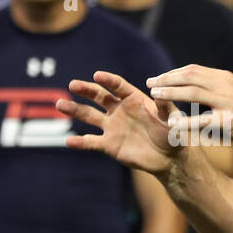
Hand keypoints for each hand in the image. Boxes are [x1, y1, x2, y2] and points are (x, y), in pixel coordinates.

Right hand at [60, 71, 179, 175]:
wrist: (169, 157)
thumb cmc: (173, 134)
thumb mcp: (172, 118)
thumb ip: (165, 106)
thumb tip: (159, 91)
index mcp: (133, 99)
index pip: (117, 86)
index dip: (107, 80)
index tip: (96, 75)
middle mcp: (119, 110)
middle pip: (99, 96)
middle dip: (86, 90)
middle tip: (72, 85)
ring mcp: (112, 127)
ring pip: (89, 116)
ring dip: (74, 110)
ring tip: (60, 104)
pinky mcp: (109, 144)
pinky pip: (91, 142)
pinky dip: (80, 142)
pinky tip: (68, 141)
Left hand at [147, 65, 232, 153]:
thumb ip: (216, 94)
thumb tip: (193, 93)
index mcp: (226, 79)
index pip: (194, 70)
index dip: (173, 73)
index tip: (159, 78)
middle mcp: (226, 85)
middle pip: (189, 76)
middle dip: (167, 79)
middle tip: (150, 83)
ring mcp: (228, 102)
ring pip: (192, 92)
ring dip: (170, 93)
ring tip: (154, 96)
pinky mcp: (229, 121)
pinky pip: (201, 120)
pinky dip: (184, 121)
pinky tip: (170, 124)